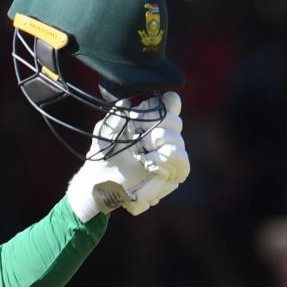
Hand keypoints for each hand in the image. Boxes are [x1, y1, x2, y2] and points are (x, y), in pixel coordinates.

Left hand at [66, 91, 188, 219]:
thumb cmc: (104, 158)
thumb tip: (125, 102)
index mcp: (148, 122)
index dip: (171, 102)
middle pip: (176, 122)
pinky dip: (169, 159)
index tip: (165, 102)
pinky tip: (152, 163)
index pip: (170, 105)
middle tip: (141, 138)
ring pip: (179, 141)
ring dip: (161, 145)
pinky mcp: (173, 172)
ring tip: (143, 155)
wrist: (103, 184)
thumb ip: (114, 120)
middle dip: (161, 127)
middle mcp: (161, 135)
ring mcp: (169, 154)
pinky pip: (182, 161)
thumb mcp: (104, 136)